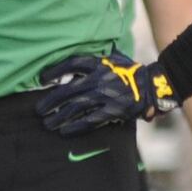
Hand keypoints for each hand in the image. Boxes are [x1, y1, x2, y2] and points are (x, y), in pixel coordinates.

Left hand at [35, 50, 180, 135]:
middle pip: (68, 90)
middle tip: (38, 110)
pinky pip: (91, 120)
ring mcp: (105, 96)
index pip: (72, 65)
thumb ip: (94, 61)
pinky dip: (76, 126)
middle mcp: (99, 79)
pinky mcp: (113, 111)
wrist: (153, 85)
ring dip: (59, 117)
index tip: (42, 79)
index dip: (55, 71)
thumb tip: (73, 66)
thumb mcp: (112, 59)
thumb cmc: (130, 72)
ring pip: (76, 107)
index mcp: (98, 64)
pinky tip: (65, 131)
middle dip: (51, 101)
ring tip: (47, 124)